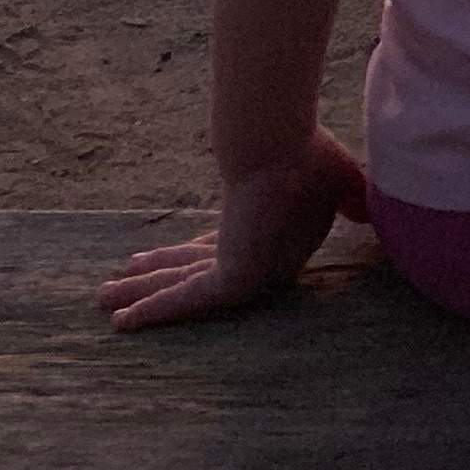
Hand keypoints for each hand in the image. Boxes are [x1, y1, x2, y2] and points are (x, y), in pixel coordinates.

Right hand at [98, 131, 369, 329]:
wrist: (280, 147)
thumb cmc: (309, 155)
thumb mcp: (336, 177)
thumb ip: (351, 196)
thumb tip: (367, 205)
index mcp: (277, 237)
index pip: (226, 251)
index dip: (194, 253)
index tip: (166, 253)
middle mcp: (258, 258)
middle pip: (197, 270)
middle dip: (158, 277)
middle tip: (122, 278)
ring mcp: (243, 268)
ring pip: (180, 284)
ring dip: (142, 293)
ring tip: (102, 298)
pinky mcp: (233, 275)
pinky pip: (183, 298)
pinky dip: (153, 310)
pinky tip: (122, 322)